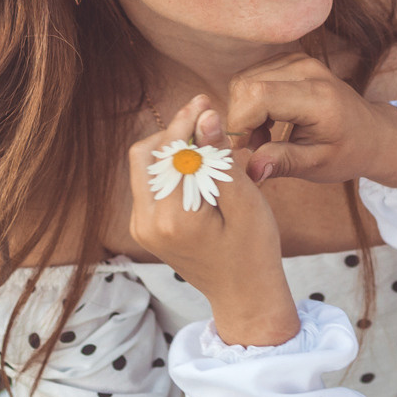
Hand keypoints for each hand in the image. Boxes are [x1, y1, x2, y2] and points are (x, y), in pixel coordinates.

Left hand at [128, 95, 299, 346]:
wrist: (244, 295)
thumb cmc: (253, 251)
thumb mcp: (245, 202)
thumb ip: (221, 159)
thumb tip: (206, 116)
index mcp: (172, 219)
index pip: (168, 151)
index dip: (185, 121)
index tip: (206, 101)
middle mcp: (147, 224)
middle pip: (145, 154)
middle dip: (174, 130)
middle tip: (205, 115)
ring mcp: (143, 228)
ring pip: (144, 166)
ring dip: (170, 146)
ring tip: (204, 136)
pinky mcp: (146, 228)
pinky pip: (149, 183)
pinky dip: (170, 166)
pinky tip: (197, 162)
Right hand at [226, 55, 396, 188]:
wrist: (373, 132)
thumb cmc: (348, 152)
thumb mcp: (317, 165)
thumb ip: (282, 163)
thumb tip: (250, 170)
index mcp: (317, 97)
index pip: (258, 95)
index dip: (240, 122)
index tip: (245, 149)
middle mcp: (307, 70)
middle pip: (246, 83)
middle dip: (240, 118)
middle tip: (258, 145)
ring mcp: (299, 60)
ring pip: (246, 78)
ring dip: (245, 110)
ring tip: (266, 136)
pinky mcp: (292, 60)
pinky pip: (255, 74)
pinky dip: (252, 100)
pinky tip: (269, 121)